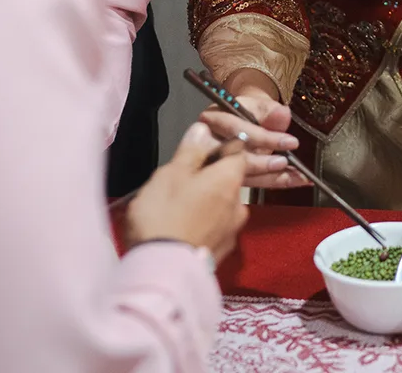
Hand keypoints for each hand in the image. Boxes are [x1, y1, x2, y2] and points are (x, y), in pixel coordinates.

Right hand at [127, 121, 249, 262]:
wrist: (162, 272)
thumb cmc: (164, 216)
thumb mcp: (170, 175)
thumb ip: (190, 152)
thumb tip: (204, 129)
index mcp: (229, 180)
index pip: (239, 153)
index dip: (223, 148)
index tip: (202, 151)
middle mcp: (239, 205)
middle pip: (229, 181)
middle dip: (210, 178)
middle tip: (180, 182)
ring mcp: (232, 231)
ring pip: (222, 206)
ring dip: (207, 202)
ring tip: (177, 208)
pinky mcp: (222, 252)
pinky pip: (215, 228)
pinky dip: (203, 224)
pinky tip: (182, 228)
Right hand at [198, 69, 310, 189]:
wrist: (242, 120)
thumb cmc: (249, 112)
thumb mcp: (259, 104)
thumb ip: (270, 110)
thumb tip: (282, 114)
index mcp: (212, 119)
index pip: (236, 129)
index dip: (264, 137)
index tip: (290, 142)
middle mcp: (207, 142)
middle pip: (234, 156)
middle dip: (263, 162)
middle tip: (285, 162)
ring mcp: (214, 162)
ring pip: (241, 175)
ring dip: (270, 177)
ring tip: (295, 176)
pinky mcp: (224, 178)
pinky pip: (250, 183)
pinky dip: (273, 181)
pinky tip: (292, 181)